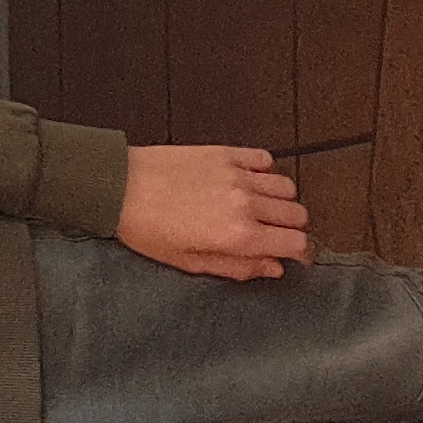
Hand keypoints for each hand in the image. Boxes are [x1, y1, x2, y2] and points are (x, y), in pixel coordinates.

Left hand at [120, 144, 310, 280]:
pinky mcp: (227, 154)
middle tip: (275, 234)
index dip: (301, 253)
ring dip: (282, 201)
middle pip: (298, 215)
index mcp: (238, 236)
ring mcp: (238, 175)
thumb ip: (239, 267)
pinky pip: (266, 160)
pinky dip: (266, 172)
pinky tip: (250, 182)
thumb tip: (273, 269)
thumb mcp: (191, 263)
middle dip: (292, 228)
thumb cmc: (148, 229)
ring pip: (287, 188)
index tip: (295, 255)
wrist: (121, 188)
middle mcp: (246, 203)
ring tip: (263, 209)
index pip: (297, 243)